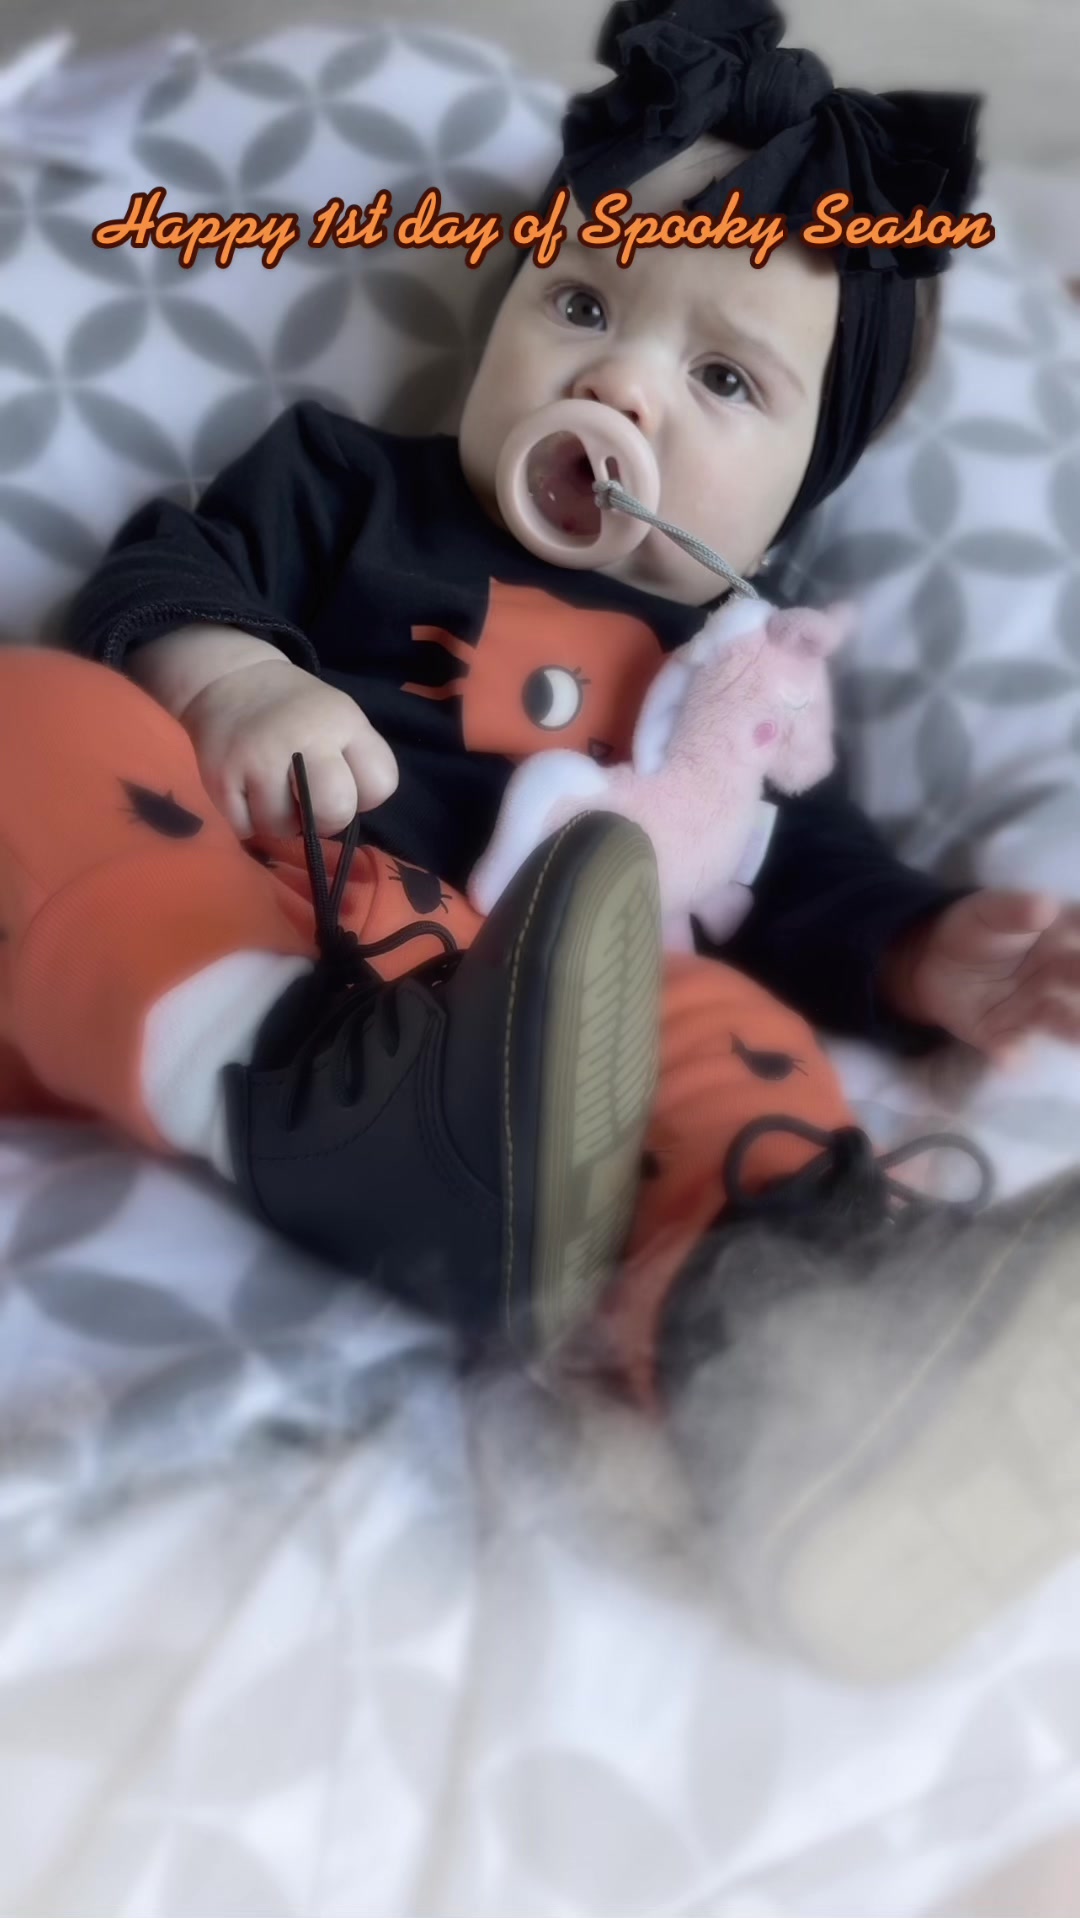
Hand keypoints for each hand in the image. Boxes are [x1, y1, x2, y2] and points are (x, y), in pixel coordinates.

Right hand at [178, 655, 397, 838]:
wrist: (229, 680)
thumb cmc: (296, 710)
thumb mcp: (340, 717)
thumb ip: (354, 762)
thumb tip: (343, 817)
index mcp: (342, 722)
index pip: (381, 783)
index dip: (365, 794)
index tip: (345, 780)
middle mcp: (301, 738)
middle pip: (335, 811)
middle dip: (324, 819)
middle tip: (308, 802)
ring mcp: (258, 759)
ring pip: (283, 828)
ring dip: (280, 820)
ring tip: (273, 791)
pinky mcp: (220, 778)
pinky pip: (246, 829)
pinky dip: (248, 820)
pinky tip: (247, 792)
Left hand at [881, 890, 1079, 1063]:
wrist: (932, 962)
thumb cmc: (975, 930)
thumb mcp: (989, 912)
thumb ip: (1014, 911)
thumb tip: (1045, 905)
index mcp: (1063, 940)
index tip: (1078, 952)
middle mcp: (1059, 978)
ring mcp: (1034, 1010)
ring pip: (1061, 1022)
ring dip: (1073, 1029)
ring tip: (1078, 1035)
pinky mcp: (1003, 1035)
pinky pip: (1010, 1048)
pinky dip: (1012, 1055)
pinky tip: (1010, 1060)